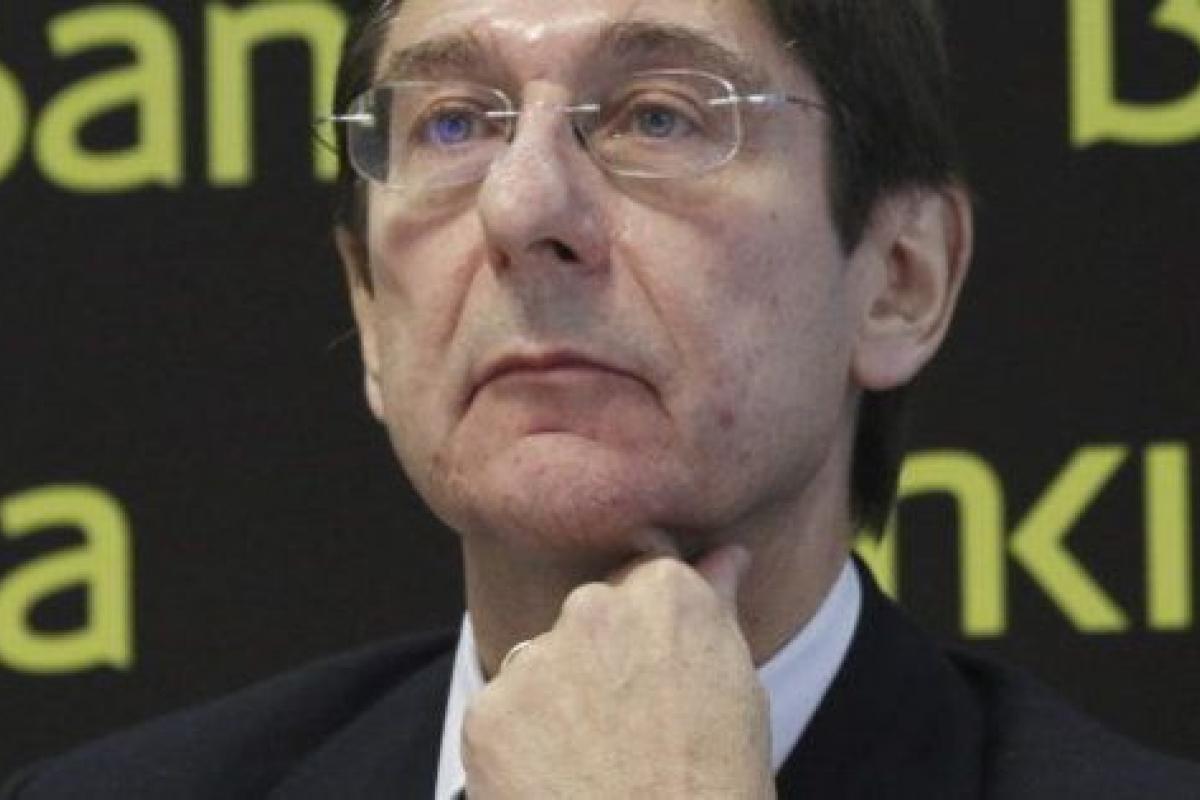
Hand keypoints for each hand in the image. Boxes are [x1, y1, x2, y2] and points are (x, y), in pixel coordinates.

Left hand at [461, 545, 774, 798]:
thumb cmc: (716, 787)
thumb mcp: (737, 686)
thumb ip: (716, 604)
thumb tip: (725, 555)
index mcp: (664, 591)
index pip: (639, 581)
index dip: (646, 637)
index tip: (655, 681)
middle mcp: (595, 607)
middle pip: (584, 621)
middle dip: (597, 664)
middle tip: (627, 732)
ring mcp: (537, 658)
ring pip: (538, 668)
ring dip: (555, 705)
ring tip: (592, 767)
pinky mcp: (491, 711)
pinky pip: (501, 717)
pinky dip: (518, 750)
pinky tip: (556, 784)